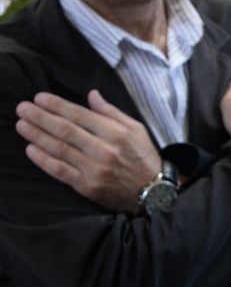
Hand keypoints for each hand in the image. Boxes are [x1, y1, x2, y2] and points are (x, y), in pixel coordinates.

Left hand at [15, 89, 160, 212]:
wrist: (152, 191)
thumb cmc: (143, 156)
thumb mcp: (135, 129)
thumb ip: (111, 112)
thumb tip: (92, 95)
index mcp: (116, 132)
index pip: (80, 115)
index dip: (57, 105)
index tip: (39, 98)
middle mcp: (104, 149)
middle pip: (66, 130)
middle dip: (41, 117)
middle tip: (22, 108)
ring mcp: (95, 169)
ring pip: (59, 149)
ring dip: (37, 136)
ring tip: (21, 125)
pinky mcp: (87, 186)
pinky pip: (60, 171)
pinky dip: (43, 160)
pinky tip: (30, 149)